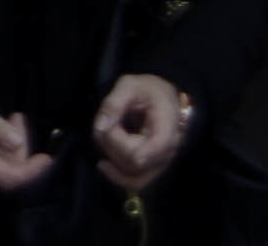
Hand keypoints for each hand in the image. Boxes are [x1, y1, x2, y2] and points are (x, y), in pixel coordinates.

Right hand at [0, 89, 57, 194]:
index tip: (45, 159)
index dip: (28, 172)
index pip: (4, 175)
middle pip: (9, 171)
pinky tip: (8, 128)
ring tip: (13, 119)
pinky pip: (3, 163)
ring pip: (8, 166)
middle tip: (17, 120)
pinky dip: (10, 147)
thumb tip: (16, 142)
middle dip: (21, 148)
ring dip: (17, 145)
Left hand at [92, 73, 192, 191]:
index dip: (118, 142)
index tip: (108, 124)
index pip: (141, 152)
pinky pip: (137, 182)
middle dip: (111, 145)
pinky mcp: (154, 168)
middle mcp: (168, 152)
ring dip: (112, 161)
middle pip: (133, 163)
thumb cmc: (149, 89)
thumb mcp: (129, 85)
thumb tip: (100, 128)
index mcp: (166, 130)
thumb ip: (114, 103)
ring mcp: (162, 163)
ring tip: (104, 138)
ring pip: (134, 177)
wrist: (166, 97)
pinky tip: (104, 165)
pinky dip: (118, 177)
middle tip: (103, 124)